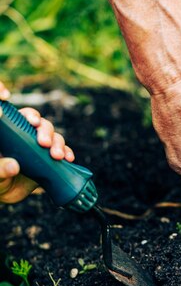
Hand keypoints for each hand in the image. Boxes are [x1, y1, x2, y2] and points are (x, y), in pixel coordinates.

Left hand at [0, 83, 74, 203]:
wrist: (7, 194)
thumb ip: (0, 170)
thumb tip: (14, 165)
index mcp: (6, 132)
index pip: (5, 109)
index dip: (1, 91)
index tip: (4, 97)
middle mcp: (21, 132)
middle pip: (34, 119)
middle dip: (42, 128)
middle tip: (43, 143)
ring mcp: (36, 143)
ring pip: (51, 132)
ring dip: (56, 141)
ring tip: (56, 155)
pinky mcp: (49, 156)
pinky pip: (62, 149)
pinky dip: (67, 152)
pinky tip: (68, 158)